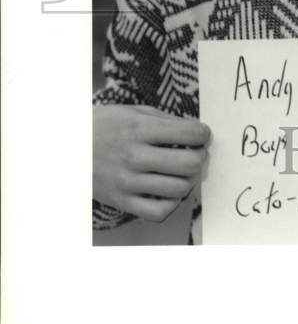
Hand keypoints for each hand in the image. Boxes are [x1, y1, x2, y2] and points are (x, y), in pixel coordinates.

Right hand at [93, 104, 210, 221]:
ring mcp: (127, 181)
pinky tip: (170, 192)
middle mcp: (135, 156)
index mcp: (139, 128)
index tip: (202, 135)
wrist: (68, 148)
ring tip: (184, 172)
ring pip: (178, 189)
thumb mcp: (133, 112)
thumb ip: (165, 120)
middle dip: (201, 157)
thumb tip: (196, 131)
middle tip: (197, 153)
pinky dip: (172, 204)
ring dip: (190, 180)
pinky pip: (158, 212)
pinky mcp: (121, 201)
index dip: (203, 134)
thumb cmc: (105, 125)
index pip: (189, 133)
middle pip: (189, 164)